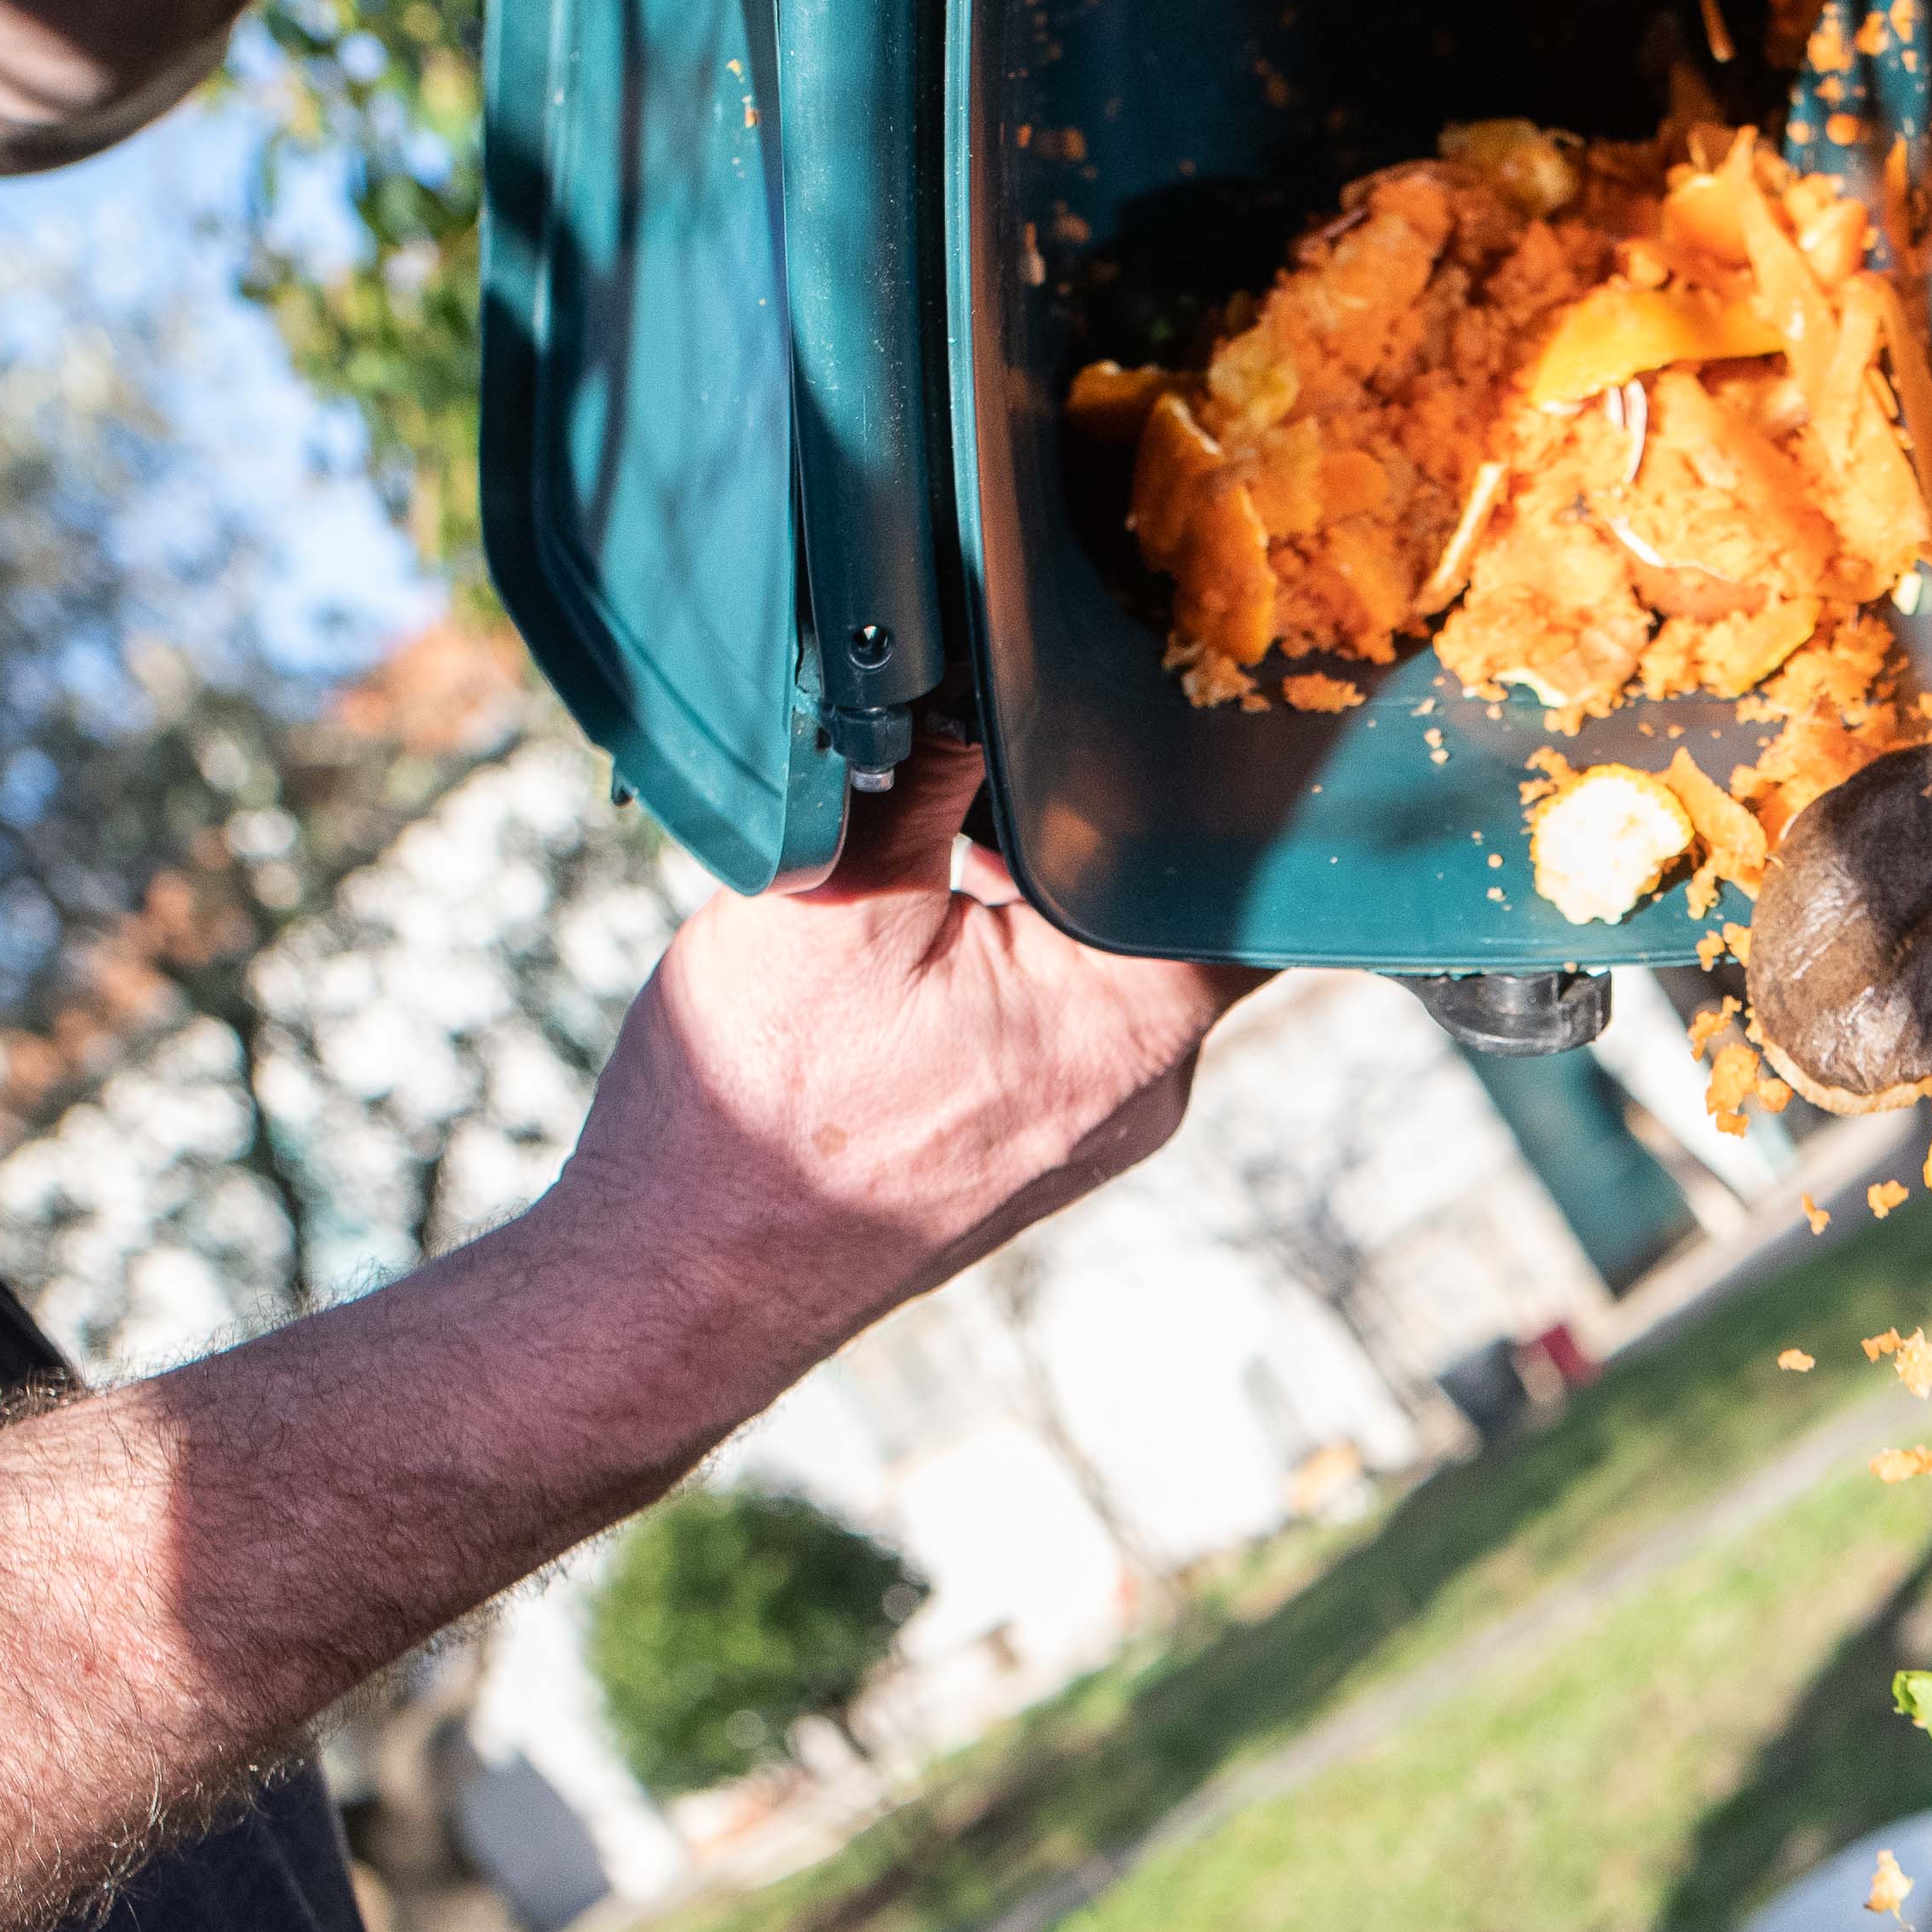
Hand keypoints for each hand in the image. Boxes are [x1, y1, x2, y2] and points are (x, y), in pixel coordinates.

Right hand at [514, 740, 1258, 1434]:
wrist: (679, 1283)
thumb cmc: (757, 1109)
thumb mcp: (836, 890)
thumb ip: (928, 760)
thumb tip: (969, 648)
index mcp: (1136, 1015)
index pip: (1253, 864)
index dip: (1209, 763)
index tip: (1141, 691)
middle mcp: (1146, 1080)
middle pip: (1178, 895)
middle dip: (1098, 808)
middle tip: (999, 740)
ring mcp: (1092, 1117)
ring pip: (1111, 945)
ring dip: (1039, 872)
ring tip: (934, 834)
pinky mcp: (1032, 1131)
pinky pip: (1058, 1000)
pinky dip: (1005, 938)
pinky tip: (913, 916)